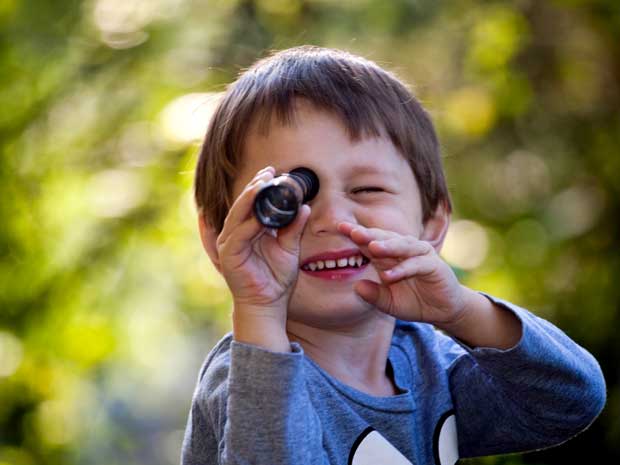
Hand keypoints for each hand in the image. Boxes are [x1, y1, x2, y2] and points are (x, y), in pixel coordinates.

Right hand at [215, 166, 310, 321]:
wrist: (268, 305)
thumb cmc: (276, 279)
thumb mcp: (289, 249)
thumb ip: (294, 228)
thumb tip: (305, 207)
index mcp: (249, 230)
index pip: (252, 203)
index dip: (261, 186)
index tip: (275, 172)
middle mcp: (236, 233)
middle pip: (243, 204)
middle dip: (255, 186)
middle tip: (268, 172)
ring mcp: (230, 244)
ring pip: (238, 215)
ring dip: (249, 198)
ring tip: (261, 184)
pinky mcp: (229, 255)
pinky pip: (239, 235)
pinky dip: (249, 224)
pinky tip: (259, 215)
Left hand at [337, 222, 467, 326]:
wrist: (443, 310)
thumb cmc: (414, 302)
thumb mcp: (389, 303)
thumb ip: (374, 296)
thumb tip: (357, 288)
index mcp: (388, 256)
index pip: (369, 241)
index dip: (356, 234)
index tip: (339, 227)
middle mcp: (403, 251)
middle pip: (384, 238)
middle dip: (368, 235)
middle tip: (353, 232)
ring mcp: (419, 255)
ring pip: (402, 246)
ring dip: (387, 245)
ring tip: (372, 247)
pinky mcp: (433, 265)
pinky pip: (416, 264)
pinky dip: (403, 269)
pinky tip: (389, 275)